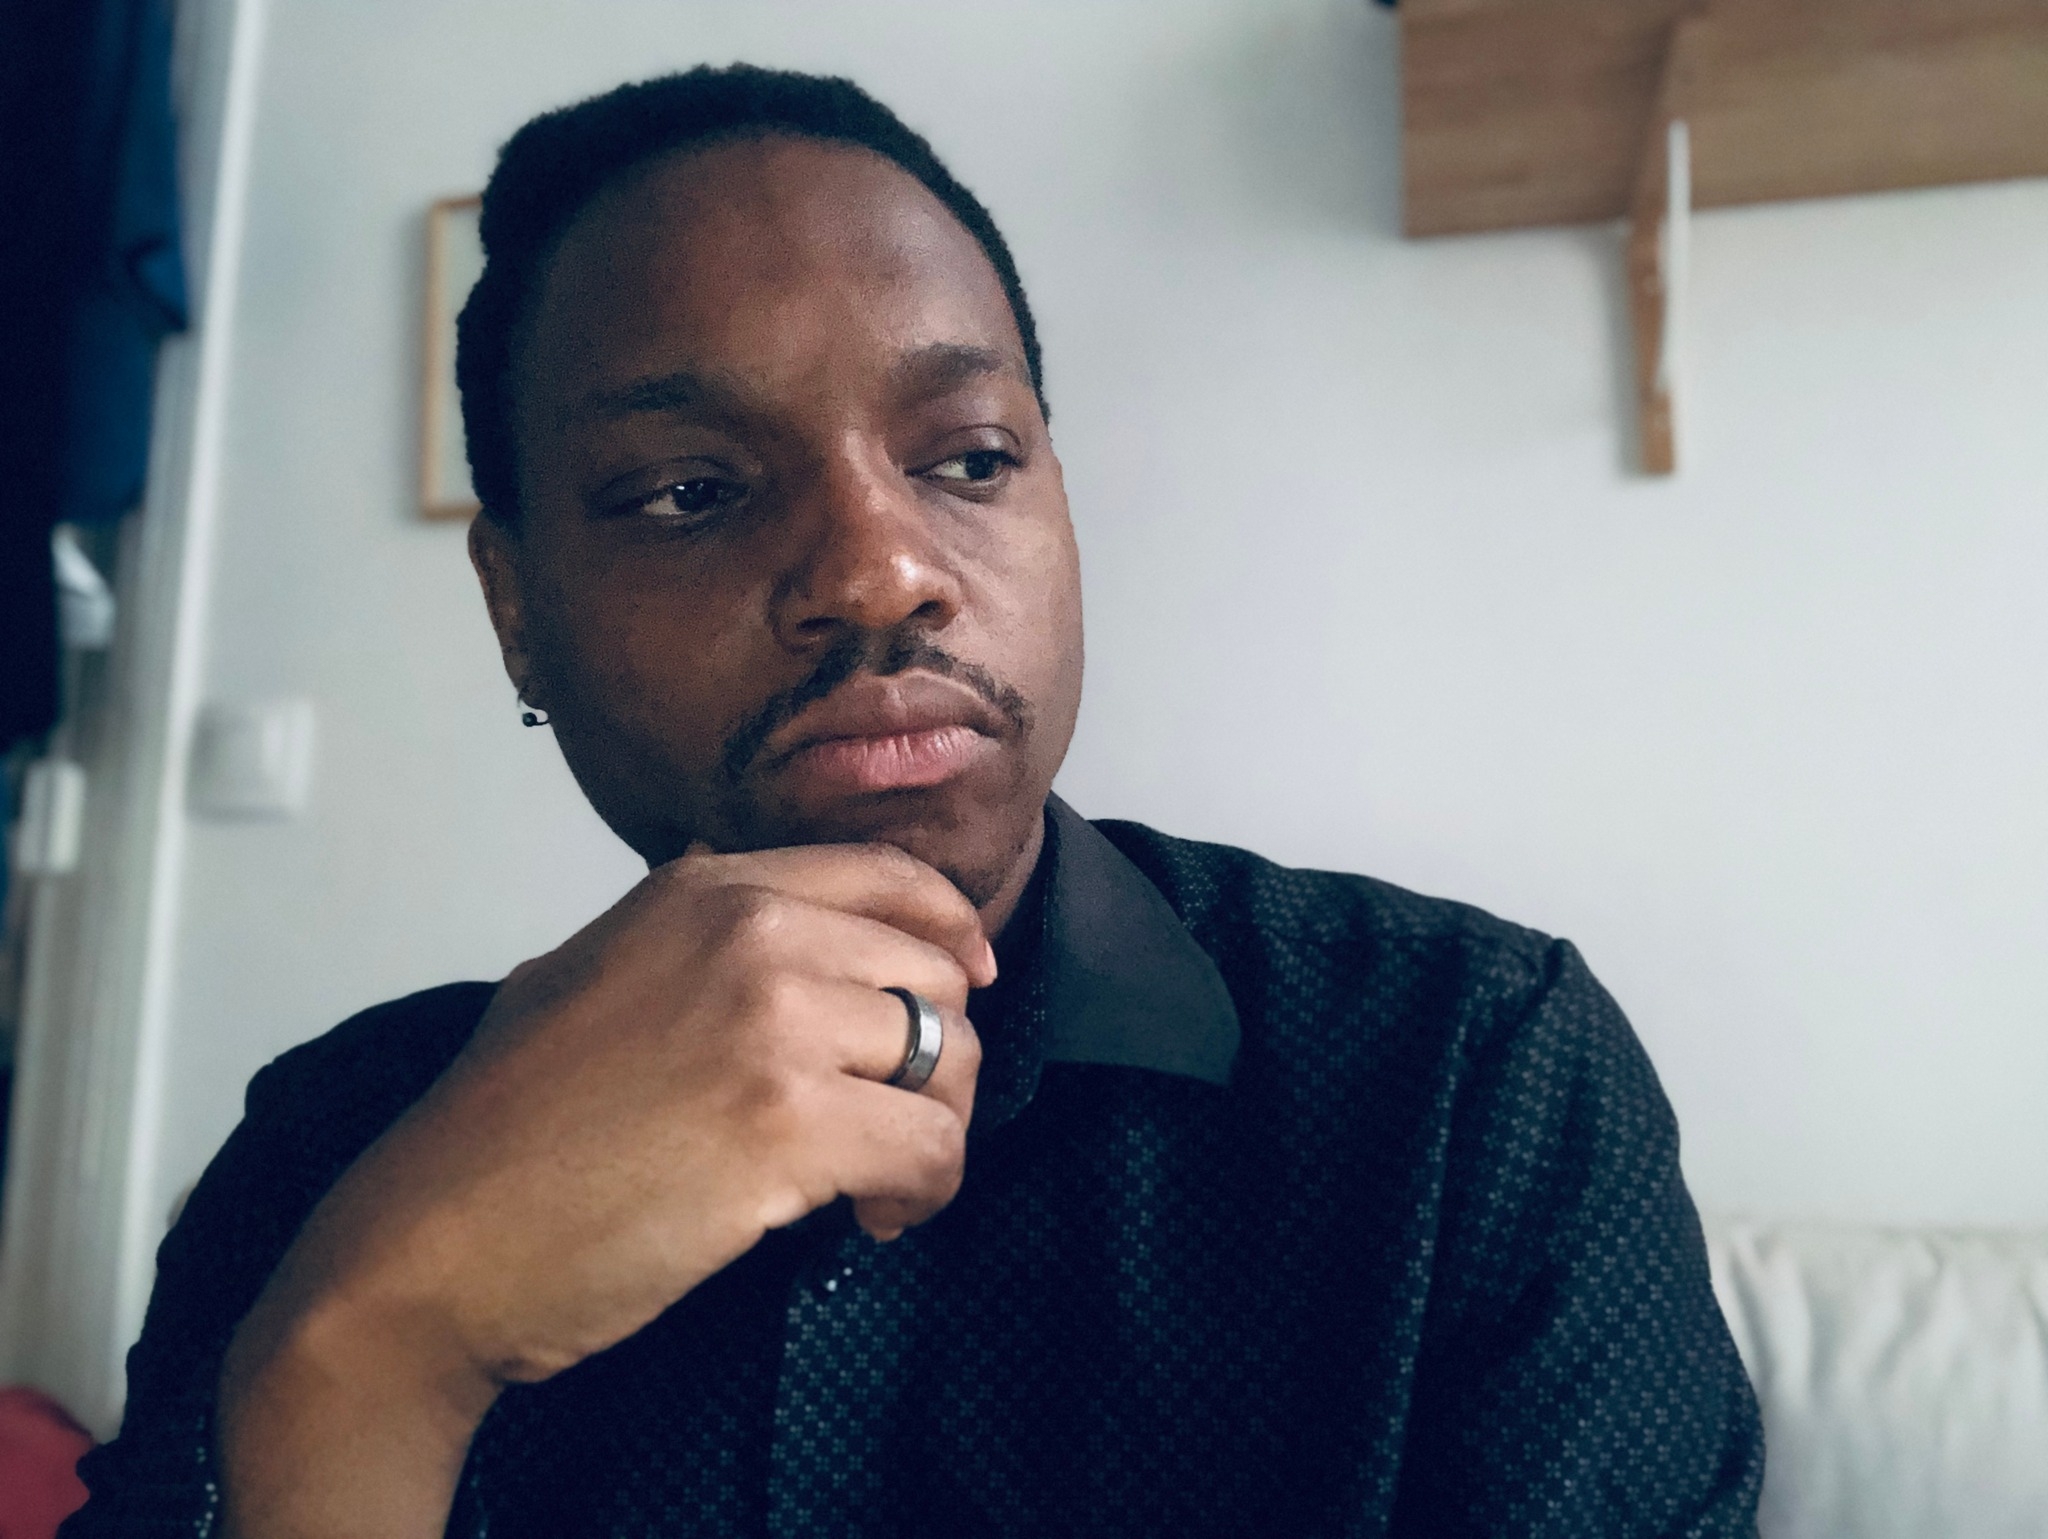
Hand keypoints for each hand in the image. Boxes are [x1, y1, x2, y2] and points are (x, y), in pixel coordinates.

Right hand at [217, 842, 989, 1537]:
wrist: (434, 1241)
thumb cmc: (502, 1133)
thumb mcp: (586, 975)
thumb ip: (687, 937)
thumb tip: (779, 926)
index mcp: (704, 889)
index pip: (889, 879)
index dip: (951, 934)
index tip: (972, 984)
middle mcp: (749, 932)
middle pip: (934, 975)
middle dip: (940, 1058)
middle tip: (895, 1126)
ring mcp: (770, 1022)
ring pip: (950, 1060)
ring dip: (935, 1132)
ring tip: (880, 1186)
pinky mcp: (787, 1124)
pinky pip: (931, 1148)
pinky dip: (925, 1193)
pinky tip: (874, 1221)